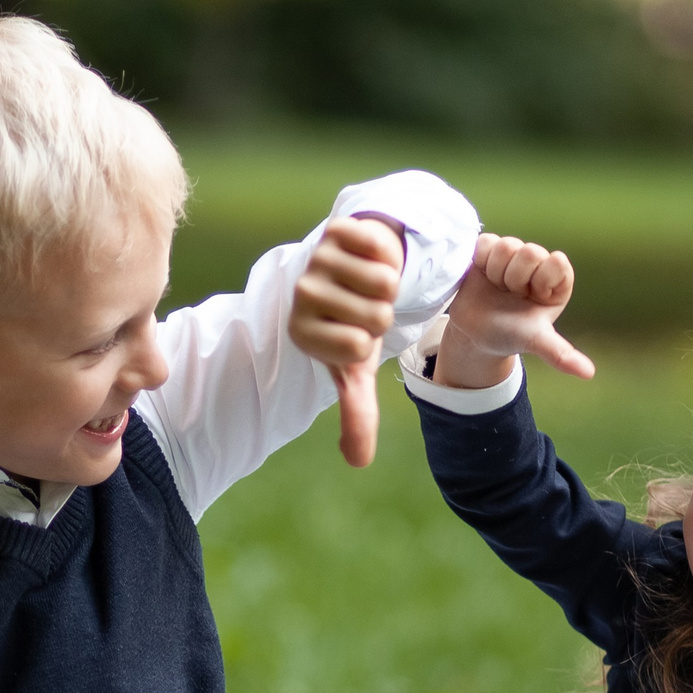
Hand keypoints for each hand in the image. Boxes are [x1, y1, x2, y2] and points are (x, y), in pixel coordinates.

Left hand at [287, 215, 405, 467]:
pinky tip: (370, 256)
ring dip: (389, 282)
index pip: (359, 348)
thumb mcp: (357, 367)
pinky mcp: (335, 231)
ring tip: (368, 282)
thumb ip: (356, 413)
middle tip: (366, 304)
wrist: (358, 266)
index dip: (372, 341)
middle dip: (384, 311)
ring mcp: (317, 260)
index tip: (357, 332)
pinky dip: (389, 255)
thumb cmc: (356, 322)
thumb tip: (358, 462)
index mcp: (303, 334)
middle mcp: (302, 296)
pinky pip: (383, 251)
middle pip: (376, 316)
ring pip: (384, 282)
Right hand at [433, 234, 591, 389]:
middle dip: (514, 278)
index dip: (539, 281)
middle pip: (530, 251)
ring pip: (507, 245)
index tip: (531, 297)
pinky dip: (480, 261)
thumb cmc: (510, 334)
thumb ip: (560, 353)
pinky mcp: (489, 249)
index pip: (557, 262)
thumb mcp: (535, 341)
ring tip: (496, 287)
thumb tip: (588, 374)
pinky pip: (486, 242)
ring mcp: (513, 254)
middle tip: (510, 294)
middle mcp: (539, 263)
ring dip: (496, 271)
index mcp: (557, 280)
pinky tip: (482, 276)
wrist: (475, 333)